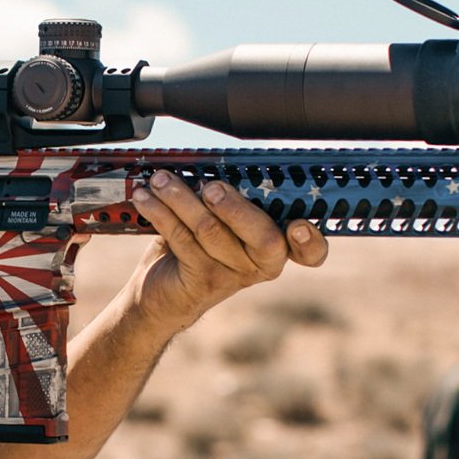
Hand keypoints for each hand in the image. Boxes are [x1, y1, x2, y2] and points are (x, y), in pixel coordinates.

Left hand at [126, 171, 328, 332]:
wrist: (164, 293)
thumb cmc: (198, 246)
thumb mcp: (222, 218)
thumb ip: (231, 197)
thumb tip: (214, 164)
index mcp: (278, 244)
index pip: (310, 251)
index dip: (311, 241)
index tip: (300, 226)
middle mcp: (262, 264)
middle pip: (263, 237)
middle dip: (235, 207)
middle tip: (210, 187)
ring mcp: (233, 276)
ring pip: (211, 230)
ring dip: (181, 198)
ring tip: (161, 180)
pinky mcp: (201, 281)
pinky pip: (182, 238)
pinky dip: (160, 212)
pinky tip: (146, 198)